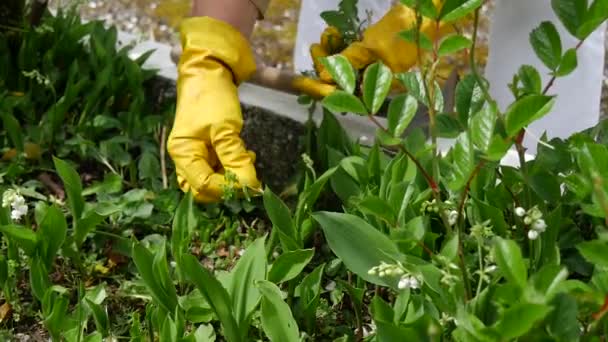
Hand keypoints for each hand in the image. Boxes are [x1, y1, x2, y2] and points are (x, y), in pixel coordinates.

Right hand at [167, 17, 261, 202]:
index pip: (204, 185)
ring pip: (212, 181)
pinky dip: (232, 167)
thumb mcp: (225, 129)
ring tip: (248, 159)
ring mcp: (195, 155)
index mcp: (183, 153)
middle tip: (248, 172)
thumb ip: (235, 158)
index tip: (250, 182)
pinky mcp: (206, 150)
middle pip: (204, 189)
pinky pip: (218, 168)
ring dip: (232, 177)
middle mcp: (185, 158)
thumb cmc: (213, 98)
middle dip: (228, 186)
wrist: (208, 72)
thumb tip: (249, 186)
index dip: (228, 188)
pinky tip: (245, 155)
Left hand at [293, 2, 451, 97]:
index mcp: (383, 89)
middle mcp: (380, 83)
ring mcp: (378, 69)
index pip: (346, 95)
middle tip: (314, 47)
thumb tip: (324, 78)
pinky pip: (353, 56)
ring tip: (325, 36)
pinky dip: (341, 45)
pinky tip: (333, 33)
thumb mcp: (376, 47)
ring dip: (331, 52)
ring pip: (346, 67)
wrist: (431, 11)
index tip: (302, 84)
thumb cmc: (407, 30)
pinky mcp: (377, 56)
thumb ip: (351, 62)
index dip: (322, 90)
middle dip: (325, 65)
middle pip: (343, 82)